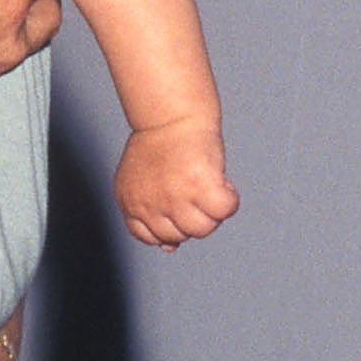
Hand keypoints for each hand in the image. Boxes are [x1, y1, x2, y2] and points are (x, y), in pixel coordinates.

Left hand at [115, 121, 238, 249]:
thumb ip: (151, 215)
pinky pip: (224, 210)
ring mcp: (174, 197)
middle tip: (195, 188)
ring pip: (203, 228)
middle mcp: (150, 205)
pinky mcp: (200, 186)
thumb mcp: (143, 182)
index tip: (178, 205)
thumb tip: (169, 248)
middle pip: (181, 236)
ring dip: (212, 209)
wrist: (170, 113)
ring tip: (208, 182)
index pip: (152, 237)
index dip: (171, 224)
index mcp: (131, 204)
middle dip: (193, 216)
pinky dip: (229, 198)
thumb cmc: (160, 142)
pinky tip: (222, 182)